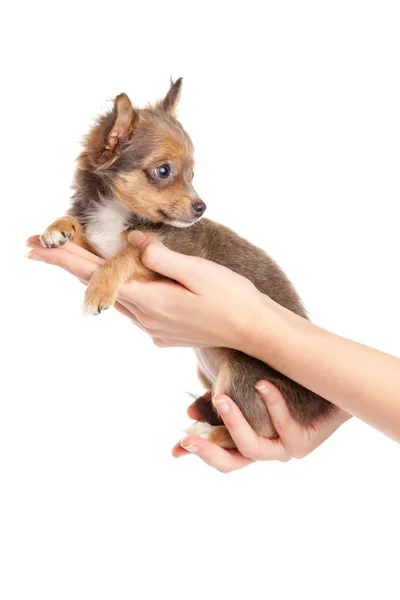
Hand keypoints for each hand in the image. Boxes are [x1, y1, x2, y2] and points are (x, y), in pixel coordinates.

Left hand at [26, 231, 270, 349]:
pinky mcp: (165, 333)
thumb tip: (132, 240)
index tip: (34, 248)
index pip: (95, 274)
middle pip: (97, 286)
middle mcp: (145, 317)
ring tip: (71, 260)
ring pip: (114, 298)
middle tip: (37, 248)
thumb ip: (160, 255)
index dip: (63, 259)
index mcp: (149, 299)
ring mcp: (154, 328)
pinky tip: (117, 284)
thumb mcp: (197, 270)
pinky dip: (117, 292)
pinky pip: (133, 308)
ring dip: (91, 279)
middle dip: (67, 265)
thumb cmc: (232, 298)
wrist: (255, 332)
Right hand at [173, 382, 350, 471]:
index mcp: (249, 443)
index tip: (175, 450)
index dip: (196, 455)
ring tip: (222, 397)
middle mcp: (265, 451)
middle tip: (187, 436)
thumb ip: (218, 403)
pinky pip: (284, 426)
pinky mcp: (304, 441)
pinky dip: (272, 404)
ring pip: (253, 448)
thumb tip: (187, 413)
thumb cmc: (281, 385)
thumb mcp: (243, 391)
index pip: (218, 457)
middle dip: (207, 451)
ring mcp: (284, 449)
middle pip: (230, 464)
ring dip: (234, 422)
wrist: (327, 382)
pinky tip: (262, 384)